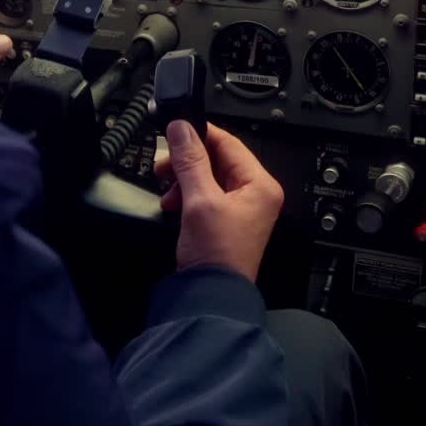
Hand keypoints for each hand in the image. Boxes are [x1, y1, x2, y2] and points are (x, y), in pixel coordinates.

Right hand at [155, 121, 284, 282]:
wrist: (211, 295)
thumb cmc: (217, 255)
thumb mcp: (200, 200)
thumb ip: (190, 161)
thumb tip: (182, 130)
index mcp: (260, 185)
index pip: (230, 144)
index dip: (200, 134)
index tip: (176, 130)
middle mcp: (255, 195)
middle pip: (217, 160)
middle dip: (187, 162)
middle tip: (165, 163)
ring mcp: (241, 209)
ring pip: (208, 178)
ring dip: (183, 180)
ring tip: (167, 189)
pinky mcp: (225, 221)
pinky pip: (205, 196)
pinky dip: (186, 196)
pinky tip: (173, 203)